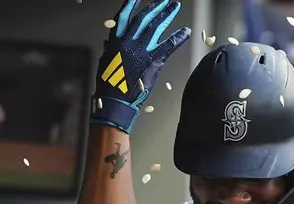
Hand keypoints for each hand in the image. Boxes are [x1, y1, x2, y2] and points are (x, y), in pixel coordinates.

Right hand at [90, 0, 189, 132]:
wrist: (115, 100)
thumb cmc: (108, 85)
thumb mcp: (105, 63)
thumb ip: (109, 50)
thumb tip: (109, 43)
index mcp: (115, 41)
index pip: (123, 17)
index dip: (130, 6)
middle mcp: (128, 41)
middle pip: (144, 19)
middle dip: (155, 7)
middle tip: (165, 1)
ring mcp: (141, 49)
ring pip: (156, 27)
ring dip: (167, 15)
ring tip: (175, 6)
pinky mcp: (153, 60)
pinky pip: (169, 45)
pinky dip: (178, 37)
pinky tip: (186, 31)